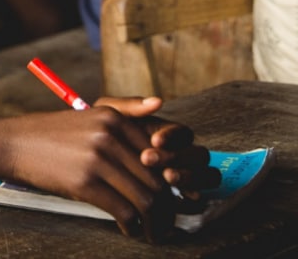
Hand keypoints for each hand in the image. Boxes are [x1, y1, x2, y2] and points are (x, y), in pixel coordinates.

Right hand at [0, 106, 184, 240]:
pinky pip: (124, 210)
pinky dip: (133, 226)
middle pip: (157, 179)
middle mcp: (109, 135)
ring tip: (153, 232)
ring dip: (155, 222)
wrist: (11, 144)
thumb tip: (159, 102)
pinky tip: (130, 230)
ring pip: (145, 198)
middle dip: (167, 207)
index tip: (172, 199)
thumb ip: (124, 112)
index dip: (172, 181)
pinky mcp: (84, 182)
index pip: (161, 154)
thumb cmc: (51, 134)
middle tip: (166, 223)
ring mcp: (97, 158)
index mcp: (113, 117)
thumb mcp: (87, 116)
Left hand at [93, 96, 217, 199]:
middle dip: (178, 157)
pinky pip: (201, 196)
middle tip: (150, 160)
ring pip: (207, 174)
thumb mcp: (109, 117)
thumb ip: (130, 106)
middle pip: (198, 155)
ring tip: (166, 177)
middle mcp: (182, 154)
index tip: (155, 140)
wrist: (90, 160)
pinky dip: (193, 194)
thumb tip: (157, 101)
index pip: (184, 133)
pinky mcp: (185, 196)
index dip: (173, 136)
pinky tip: (175, 194)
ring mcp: (187, 176)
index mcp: (169, 134)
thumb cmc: (102, 137)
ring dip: (190, 176)